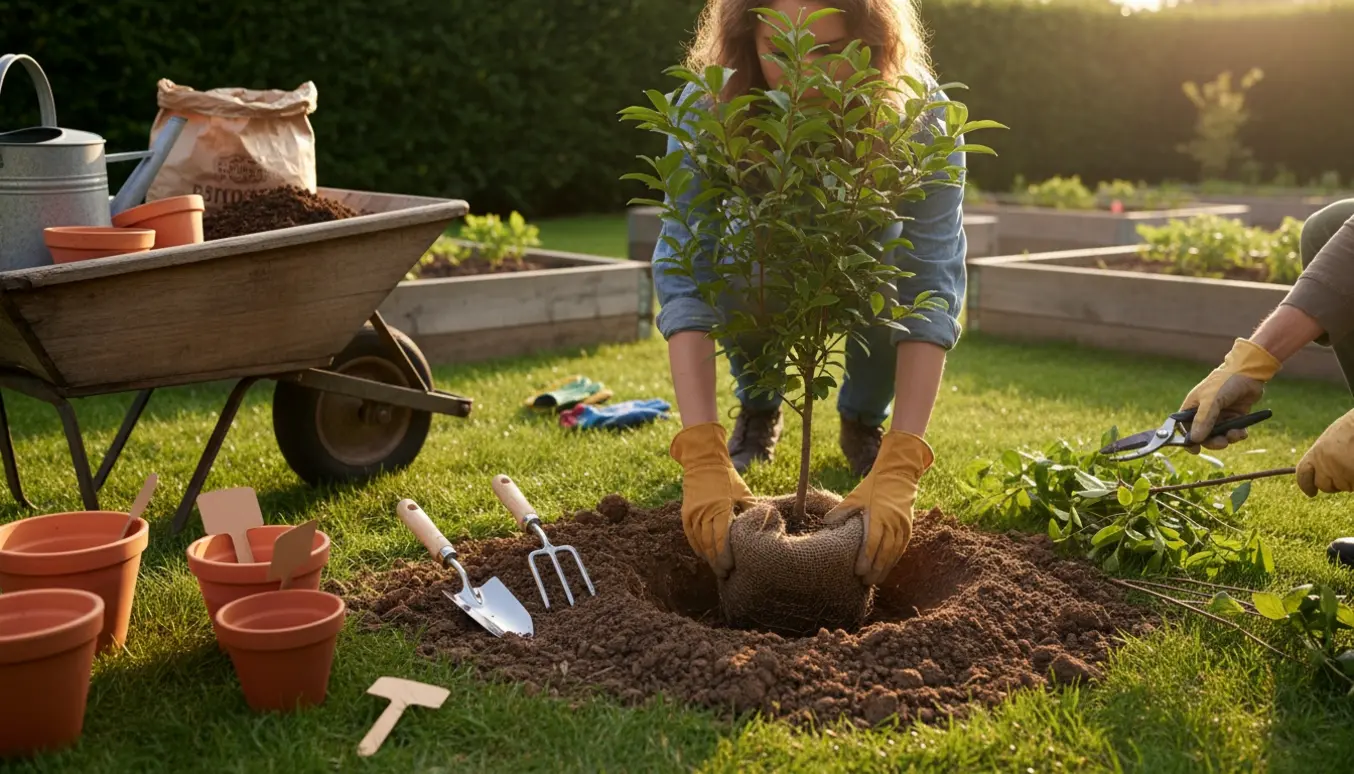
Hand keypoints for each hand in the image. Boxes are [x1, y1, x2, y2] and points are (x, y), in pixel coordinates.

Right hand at [670, 422, 753, 576]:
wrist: (703, 461)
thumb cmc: (727, 477)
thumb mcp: (744, 491)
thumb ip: (751, 510)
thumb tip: (762, 527)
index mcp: (721, 507)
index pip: (722, 538)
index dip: (726, 555)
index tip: (732, 567)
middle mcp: (704, 511)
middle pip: (710, 544)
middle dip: (717, 561)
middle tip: (725, 574)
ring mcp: (693, 512)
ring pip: (699, 541)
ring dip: (708, 557)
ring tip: (717, 568)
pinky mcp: (685, 512)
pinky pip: (690, 534)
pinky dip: (696, 547)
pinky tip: (703, 556)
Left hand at [825, 430, 932, 584]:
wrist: (898, 475)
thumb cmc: (873, 486)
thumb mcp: (856, 496)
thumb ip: (842, 510)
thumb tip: (826, 522)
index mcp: (879, 515)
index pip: (873, 543)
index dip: (866, 559)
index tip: (858, 571)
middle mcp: (893, 523)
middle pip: (885, 552)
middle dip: (875, 568)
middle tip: (865, 581)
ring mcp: (903, 526)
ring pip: (894, 552)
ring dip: (885, 568)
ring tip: (875, 580)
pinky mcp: (908, 527)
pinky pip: (901, 548)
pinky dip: (894, 559)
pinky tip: (886, 568)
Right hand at [1180, 338, 1280, 449]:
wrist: (1249, 374)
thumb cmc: (1224, 382)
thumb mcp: (1211, 401)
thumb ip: (1203, 420)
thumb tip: (1195, 440)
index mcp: (1192, 408)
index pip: (1184, 427)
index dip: (1188, 440)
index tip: (1195, 449)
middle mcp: (1204, 414)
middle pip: (1203, 436)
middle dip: (1212, 441)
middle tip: (1222, 443)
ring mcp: (1219, 416)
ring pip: (1219, 436)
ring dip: (1227, 438)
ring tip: (1235, 434)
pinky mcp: (1234, 418)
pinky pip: (1232, 432)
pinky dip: (1237, 435)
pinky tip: (1242, 431)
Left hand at [1297, 409, 1353, 495]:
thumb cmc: (1351, 429)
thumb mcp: (1331, 441)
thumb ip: (1322, 457)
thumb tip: (1319, 475)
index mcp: (1316, 453)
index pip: (1303, 475)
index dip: (1306, 485)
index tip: (1311, 492)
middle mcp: (1326, 465)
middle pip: (1325, 486)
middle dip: (1333, 482)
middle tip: (1345, 468)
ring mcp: (1342, 472)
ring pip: (1344, 487)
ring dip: (1350, 479)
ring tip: (1353, 460)